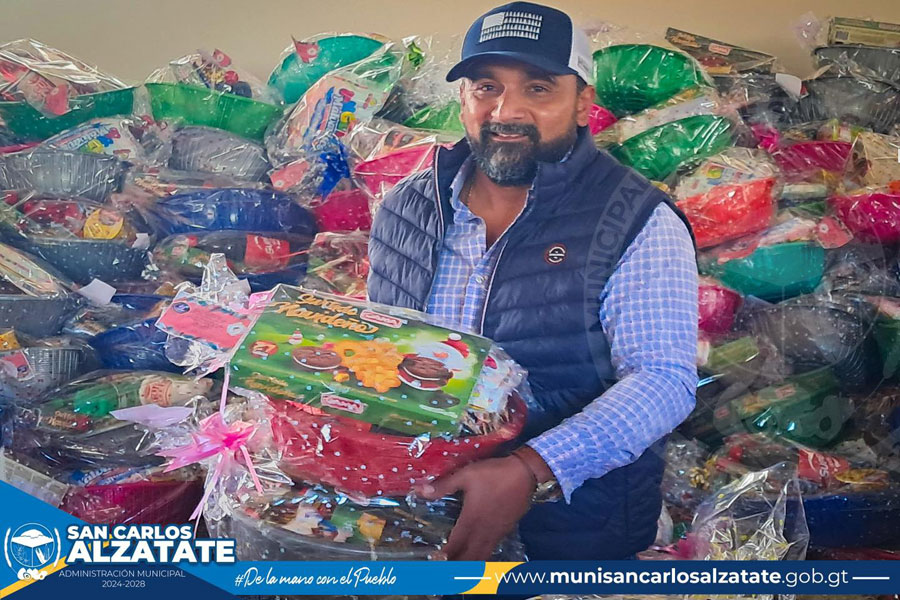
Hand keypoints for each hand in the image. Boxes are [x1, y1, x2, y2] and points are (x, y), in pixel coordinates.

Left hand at [417, 456, 533, 560]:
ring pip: (482, 556)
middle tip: (444, 569)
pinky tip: (477, 551)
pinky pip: (492, 548)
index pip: (455, 546)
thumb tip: (419, 490)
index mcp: (471, 520)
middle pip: (469, 557)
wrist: (525, 473)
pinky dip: (482, 555)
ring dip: (470, 563)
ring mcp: (497, 532)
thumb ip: (443, 485)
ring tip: (459, 566)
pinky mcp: (506, 529)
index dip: (444, 557)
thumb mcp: (466, 475)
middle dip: (456, 566)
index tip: (434, 562)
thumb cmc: (493, 474)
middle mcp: (484, 531)